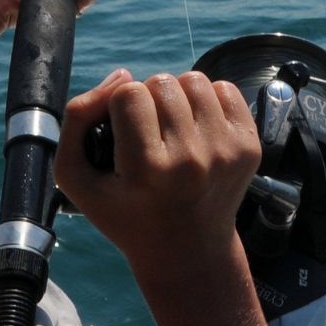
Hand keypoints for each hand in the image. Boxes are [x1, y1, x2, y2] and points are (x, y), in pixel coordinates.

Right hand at [56, 68, 259, 276]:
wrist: (186, 250)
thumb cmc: (124, 212)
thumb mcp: (76, 178)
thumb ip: (78, 118)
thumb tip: (122, 75)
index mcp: (147, 170)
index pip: (129, 93)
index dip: (118, 106)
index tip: (122, 135)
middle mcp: (191, 159)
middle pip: (162, 82)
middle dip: (148, 100)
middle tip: (147, 135)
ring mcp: (225, 152)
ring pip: (194, 80)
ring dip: (178, 96)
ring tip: (172, 129)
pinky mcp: (248, 147)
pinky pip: (226, 89)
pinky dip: (208, 101)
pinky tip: (197, 130)